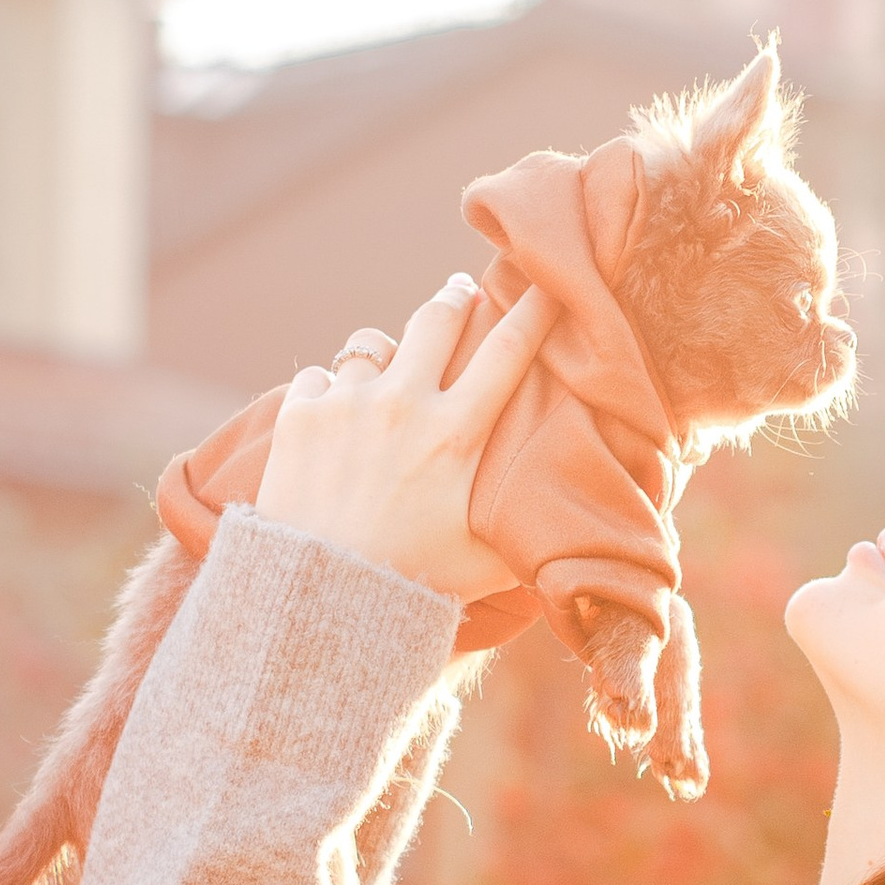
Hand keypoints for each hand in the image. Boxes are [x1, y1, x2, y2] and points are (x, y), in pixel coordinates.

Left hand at [255, 274, 553, 597]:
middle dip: (456, 299)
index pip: (507, 350)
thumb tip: (585, 524)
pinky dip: (328, 393)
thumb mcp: (489, 559)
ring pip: (371, 342)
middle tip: (462, 294)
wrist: (318, 599)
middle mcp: (404, 404)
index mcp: (457, 434)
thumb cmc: (413, 585)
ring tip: (387, 366)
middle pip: (438, 317)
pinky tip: (334, 420)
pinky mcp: (299, 415)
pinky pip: (318, 378)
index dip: (534, 310)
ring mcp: (347, 404)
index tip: (547, 285)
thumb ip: (532, 529)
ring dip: (385, 351)